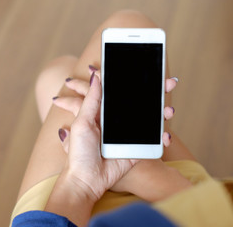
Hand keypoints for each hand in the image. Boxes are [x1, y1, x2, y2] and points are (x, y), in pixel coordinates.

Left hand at [53, 66, 178, 195]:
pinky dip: (161, 136)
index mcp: (101, 113)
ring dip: (162, 112)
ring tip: (169, 110)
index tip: (142, 68)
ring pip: (147, 118)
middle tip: (169, 82)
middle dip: (154, 92)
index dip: (128, 81)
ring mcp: (126, 135)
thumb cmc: (79, 152)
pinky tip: (166, 135)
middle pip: (137, 102)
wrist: (86, 180)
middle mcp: (115, 121)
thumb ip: (91, 101)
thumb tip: (96, 77)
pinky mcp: (135, 148)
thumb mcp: (82, 123)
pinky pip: (151, 139)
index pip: (116, 92)